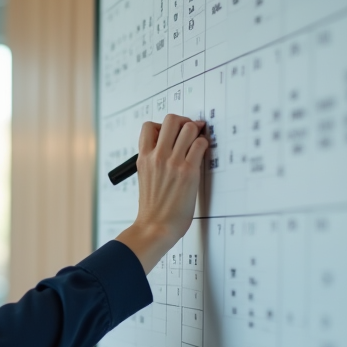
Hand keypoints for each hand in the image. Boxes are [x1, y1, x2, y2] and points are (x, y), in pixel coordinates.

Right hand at [117, 114, 207, 272]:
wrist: (155, 227)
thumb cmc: (152, 208)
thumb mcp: (145, 178)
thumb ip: (153, 161)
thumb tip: (168, 147)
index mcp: (143, 158)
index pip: (150, 126)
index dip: (163, 126)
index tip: (171, 134)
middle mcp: (157, 156)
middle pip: (171, 119)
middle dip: (183, 121)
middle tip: (189, 131)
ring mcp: (172, 163)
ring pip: (188, 128)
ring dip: (196, 131)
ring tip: (197, 142)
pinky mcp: (188, 171)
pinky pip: (200, 144)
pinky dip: (203, 144)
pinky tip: (202, 154)